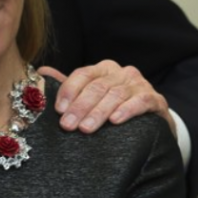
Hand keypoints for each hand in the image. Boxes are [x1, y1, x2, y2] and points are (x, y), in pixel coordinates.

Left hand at [37, 60, 175, 136]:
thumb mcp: (89, 97)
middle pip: (97, 86)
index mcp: (102, 69)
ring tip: (86, 128)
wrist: (149, 124)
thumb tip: (41, 72)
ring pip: (116, 95)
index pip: (82, 75)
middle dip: (80, 107)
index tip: (58, 110)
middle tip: (68, 125)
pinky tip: (115, 120)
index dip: (69, 91)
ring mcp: (140, 84)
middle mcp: (121, 73)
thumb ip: (68, 86)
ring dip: (99, 112)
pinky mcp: (156, 99)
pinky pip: (141, 101)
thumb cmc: (112, 109)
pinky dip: (127, 110)